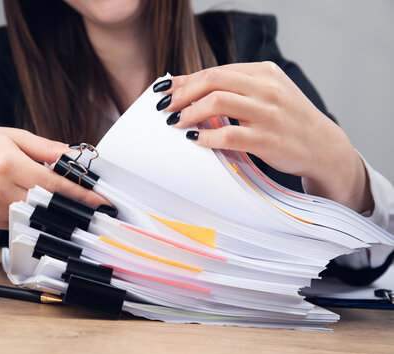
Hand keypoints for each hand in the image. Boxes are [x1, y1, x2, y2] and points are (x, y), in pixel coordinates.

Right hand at [0, 126, 106, 228]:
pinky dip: (37, 212)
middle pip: (49, 203)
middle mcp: (0, 189)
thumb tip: (75, 155)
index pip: (53, 184)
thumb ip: (45, 148)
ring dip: (57, 210)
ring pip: (38, 214)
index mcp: (8, 164)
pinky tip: (42, 204)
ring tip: (74, 204)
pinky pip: (24, 219)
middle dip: (75, 205)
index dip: (81, 194)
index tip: (102, 200)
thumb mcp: (11, 137)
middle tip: (97, 205)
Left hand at [157, 62, 372, 212]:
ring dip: (189, 112)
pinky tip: (194, 139)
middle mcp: (266, 88)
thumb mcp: (268, 93)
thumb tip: (192, 89)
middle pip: (213, 80)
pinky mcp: (267, 139)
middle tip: (165, 106)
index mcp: (264, 72)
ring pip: (217, 102)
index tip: (165, 90)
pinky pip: (228, 135)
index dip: (186, 80)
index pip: (215, 70)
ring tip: (175, 122)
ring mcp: (268, 113)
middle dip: (182, 93)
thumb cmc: (289, 120)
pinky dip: (206, 136)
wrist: (323, 146)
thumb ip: (237, 88)